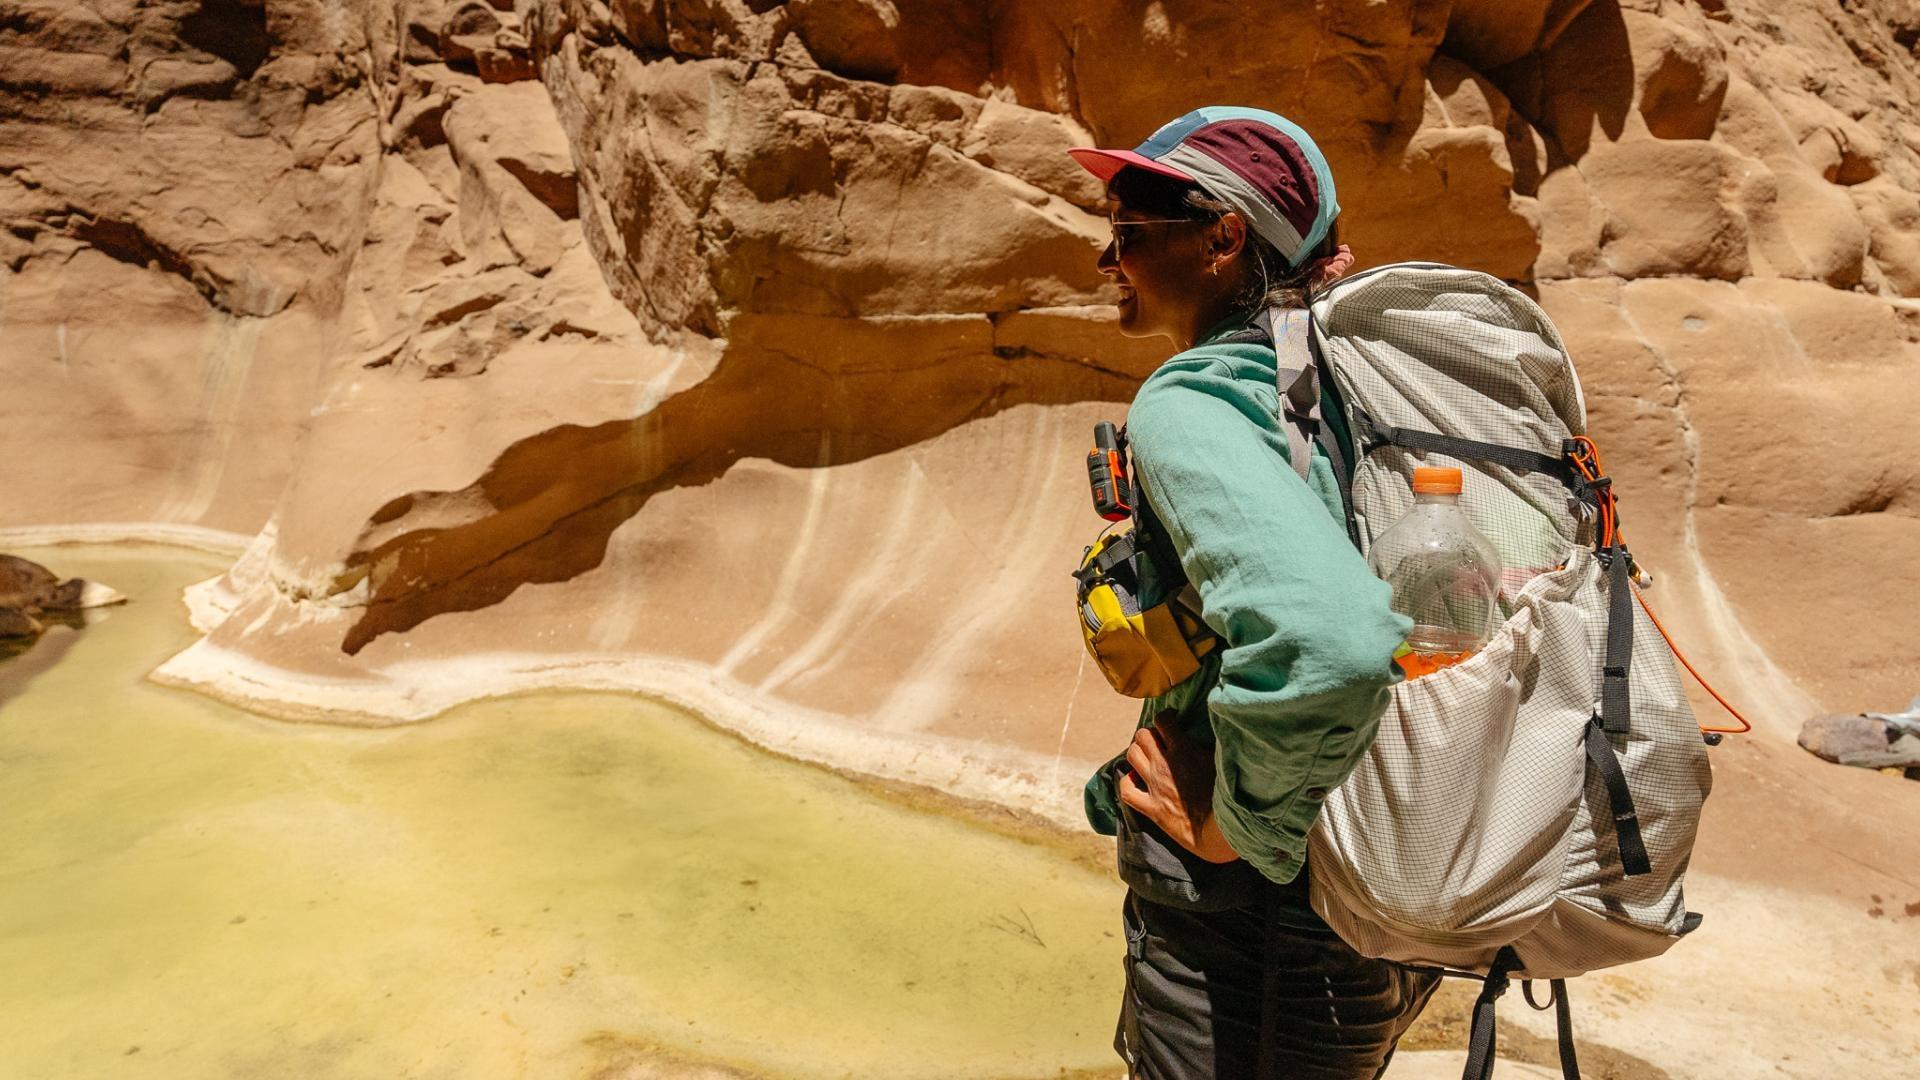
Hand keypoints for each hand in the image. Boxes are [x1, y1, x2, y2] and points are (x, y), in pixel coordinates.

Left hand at [1117, 716, 1239, 863]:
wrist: (1219, 830)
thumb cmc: (1227, 794)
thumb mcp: (1222, 760)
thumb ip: (1212, 742)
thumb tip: (1215, 726)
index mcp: (1183, 751)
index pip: (1163, 721)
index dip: (1166, 717)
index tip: (1172, 721)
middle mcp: (1164, 766)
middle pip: (1142, 735)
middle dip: (1150, 734)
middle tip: (1159, 741)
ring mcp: (1155, 787)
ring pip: (1132, 756)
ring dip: (1138, 753)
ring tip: (1148, 757)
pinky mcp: (1151, 808)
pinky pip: (1126, 791)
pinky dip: (1127, 782)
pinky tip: (1136, 780)